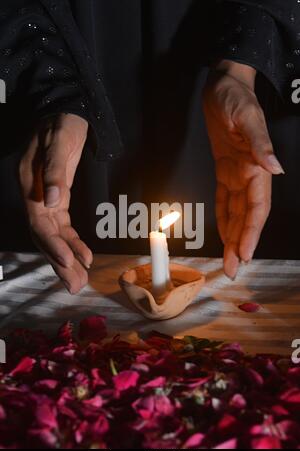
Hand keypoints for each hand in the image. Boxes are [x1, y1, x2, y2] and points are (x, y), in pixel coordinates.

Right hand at [19, 113, 92, 293]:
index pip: (39, 222)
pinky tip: (82, 257)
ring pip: (53, 236)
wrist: (65, 113)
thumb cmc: (61, 125)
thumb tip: (53, 202)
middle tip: (75, 286)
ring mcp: (44, 200)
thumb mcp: (58, 142)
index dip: (53, 244)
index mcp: (29, 184)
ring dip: (65, 259)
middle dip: (59, 262)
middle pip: (44, 236)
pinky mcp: (57, 200)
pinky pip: (62, 227)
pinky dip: (72, 243)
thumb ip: (54, 172)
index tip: (70, 262)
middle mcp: (34, 196)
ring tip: (79, 281)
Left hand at [203, 61, 283, 278]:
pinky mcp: (225, 170)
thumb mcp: (247, 117)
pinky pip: (225, 201)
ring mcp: (238, 174)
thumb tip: (276, 168)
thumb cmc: (235, 98)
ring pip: (237, 213)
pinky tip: (223, 235)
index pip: (257, 207)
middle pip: (247, 217)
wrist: (223, 86)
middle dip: (241, 244)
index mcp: (257, 167)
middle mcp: (250, 175)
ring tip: (228, 261)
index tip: (245, 254)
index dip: (252, 232)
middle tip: (232, 270)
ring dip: (233, 237)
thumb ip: (260, 144)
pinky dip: (224, 219)